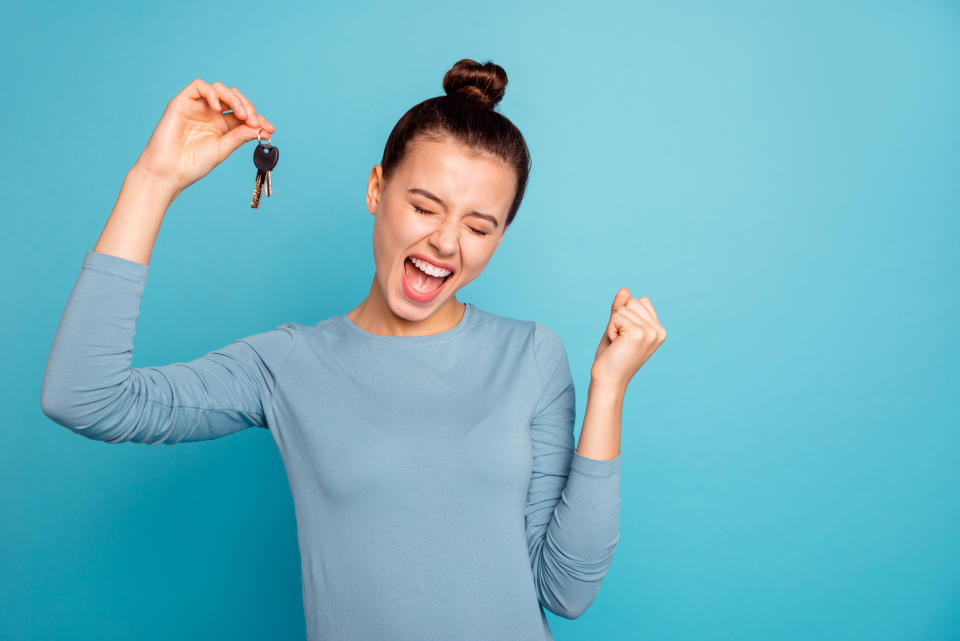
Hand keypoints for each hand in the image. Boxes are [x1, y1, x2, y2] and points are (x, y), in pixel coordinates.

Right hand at [132, 78, 276, 194]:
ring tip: (241, 115)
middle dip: (248, 107)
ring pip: (219, 89)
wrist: (169, 172)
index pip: (244, 114)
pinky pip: (198, 86)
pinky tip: (218, 108)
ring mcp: (197, 107)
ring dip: (234, 98)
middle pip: (234, 98)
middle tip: (254, 122)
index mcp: (223, 126)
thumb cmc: (193, 164)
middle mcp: (211, 114)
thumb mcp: (223, 149)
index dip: (258, 119)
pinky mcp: (182, 102)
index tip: (270, 129)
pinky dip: (212, 93)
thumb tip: (261, 127)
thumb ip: (240, 136)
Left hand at [591, 287, 666, 390]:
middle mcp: (659, 330)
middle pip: (632, 301)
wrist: (608, 380)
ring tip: (618, 344)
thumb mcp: (617, 327)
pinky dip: (610, 329)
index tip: (625, 337)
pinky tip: (615, 345)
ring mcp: (650, 332)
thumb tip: (624, 289)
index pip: (640, 300)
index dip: (625, 315)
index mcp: (659, 330)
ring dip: (613, 325)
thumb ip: (621, 308)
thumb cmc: (612, 356)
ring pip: (623, 308)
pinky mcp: (638, 333)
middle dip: (619, 319)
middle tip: (620, 341)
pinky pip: (616, 316)